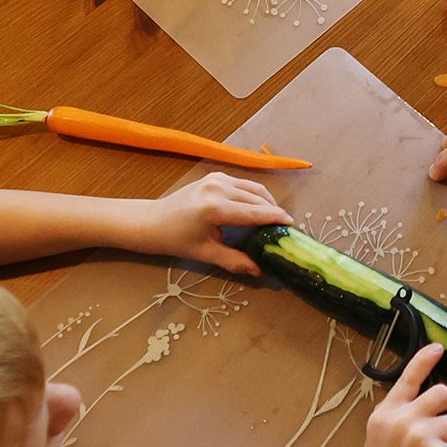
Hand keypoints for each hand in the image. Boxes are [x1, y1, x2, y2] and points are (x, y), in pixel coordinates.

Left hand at [141, 172, 290, 274]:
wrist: (154, 221)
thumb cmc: (178, 240)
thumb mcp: (207, 253)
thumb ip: (235, 261)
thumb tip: (260, 271)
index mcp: (215, 208)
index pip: (254, 212)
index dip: (275, 218)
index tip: (292, 225)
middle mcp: (218, 188)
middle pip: (258, 198)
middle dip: (274, 211)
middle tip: (284, 228)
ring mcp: (217, 179)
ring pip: (253, 188)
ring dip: (267, 202)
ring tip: (274, 218)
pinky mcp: (216, 176)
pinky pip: (244, 184)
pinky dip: (254, 195)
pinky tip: (258, 208)